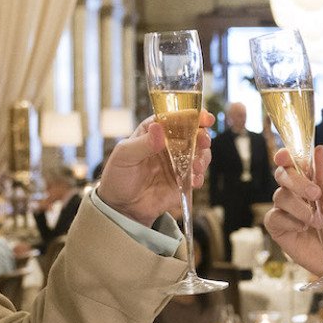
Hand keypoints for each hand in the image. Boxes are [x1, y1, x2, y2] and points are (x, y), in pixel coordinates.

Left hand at [93, 112, 212, 227]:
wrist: (121, 206)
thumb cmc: (118, 175)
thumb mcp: (125, 156)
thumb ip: (143, 143)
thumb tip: (159, 128)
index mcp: (154, 132)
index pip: (174, 118)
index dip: (191, 115)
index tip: (203, 118)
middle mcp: (169, 145)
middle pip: (192, 134)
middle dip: (202, 136)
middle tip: (203, 141)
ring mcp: (177, 163)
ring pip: (199, 154)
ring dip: (202, 157)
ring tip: (196, 166)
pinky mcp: (182, 181)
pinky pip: (196, 175)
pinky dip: (199, 176)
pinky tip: (194, 180)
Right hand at [265, 144, 322, 322]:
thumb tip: (319, 149)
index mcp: (310, 182)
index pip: (292, 163)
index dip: (285, 156)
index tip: (285, 156)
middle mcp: (295, 194)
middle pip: (282, 176)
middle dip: (297, 183)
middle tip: (316, 195)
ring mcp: (285, 211)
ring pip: (279, 197)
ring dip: (300, 209)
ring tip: (317, 222)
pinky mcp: (279, 228)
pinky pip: (274, 217)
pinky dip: (290, 222)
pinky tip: (303, 229)